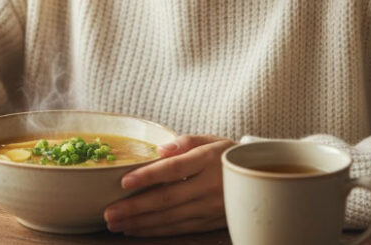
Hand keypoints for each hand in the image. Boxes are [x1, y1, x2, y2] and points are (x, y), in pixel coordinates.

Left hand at [103, 134, 235, 236]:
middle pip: (168, 199)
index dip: (148, 176)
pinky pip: (180, 229)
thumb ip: (185, 142)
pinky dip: (156, 231)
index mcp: (208, 160)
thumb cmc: (227, 155)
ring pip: (171, 219)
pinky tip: (136, 230)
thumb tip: (159, 149)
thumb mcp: (212, 139)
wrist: (262, 178)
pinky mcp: (211, 223)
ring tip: (115, 224)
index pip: (174, 169)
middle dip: (135, 209)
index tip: (123, 182)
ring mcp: (211, 208)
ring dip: (140, 224)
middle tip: (108, 213)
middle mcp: (210, 187)